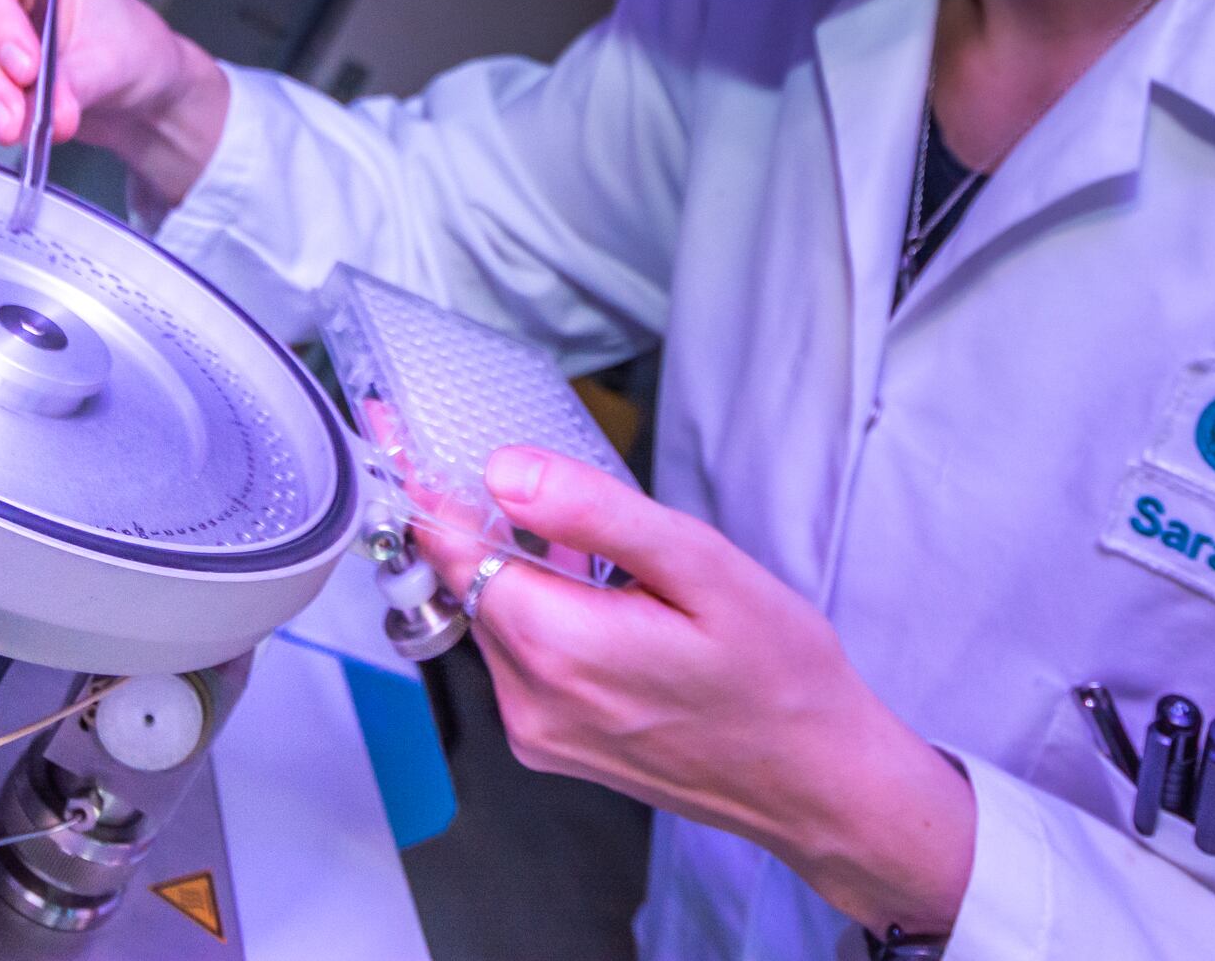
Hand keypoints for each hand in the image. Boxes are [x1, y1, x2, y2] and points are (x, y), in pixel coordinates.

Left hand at [417, 447, 976, 937]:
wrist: (818, 781)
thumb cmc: (780, 676)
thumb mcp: (701, 566)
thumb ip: (595, 514)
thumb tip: (505, 471)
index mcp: (559, 648)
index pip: (452, 548)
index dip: (424, 484)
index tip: (396, 432)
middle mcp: (530, 700)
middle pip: (469, 582)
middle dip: (490, 525)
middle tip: (541, 482)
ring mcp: (537, 732)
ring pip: (495, 619)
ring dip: (525, 573)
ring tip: (606, 561)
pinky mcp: (552, 746)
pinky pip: (521, 659)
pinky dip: (542, 617)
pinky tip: (606, 605)